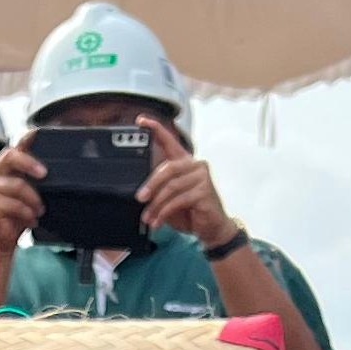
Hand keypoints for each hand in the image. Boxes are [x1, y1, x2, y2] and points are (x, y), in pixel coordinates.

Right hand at [0, 144, 44, 256]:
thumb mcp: (28, 193)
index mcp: (3, 167)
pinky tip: (30, 219)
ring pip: (17, 185)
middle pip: (11, 156)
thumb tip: (50, 168)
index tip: (38, 133)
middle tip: (44, 174)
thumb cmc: (14, 215)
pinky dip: (26, 213)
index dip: (26, 138)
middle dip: (30, 163)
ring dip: (34, 200)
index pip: (14, 147)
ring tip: (39, 210)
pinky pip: (14, 205)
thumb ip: (34, 178)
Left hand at [134, 116, 233, 250]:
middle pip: (167, 168)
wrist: (210, 228)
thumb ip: (158, 190)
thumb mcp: (169, 199)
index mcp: (184, 162)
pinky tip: (158, 221)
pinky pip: (178, 200)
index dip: (155, 129)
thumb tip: (139, 192)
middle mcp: (194, 164)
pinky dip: (164, 213)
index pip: (169, 141)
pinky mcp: (204, 190)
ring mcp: (201, 176)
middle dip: (151, 185)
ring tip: (148, 217)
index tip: (141, 121)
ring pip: (171, 187)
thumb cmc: (190, 211)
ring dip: (156, 205)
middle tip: (140, 198)